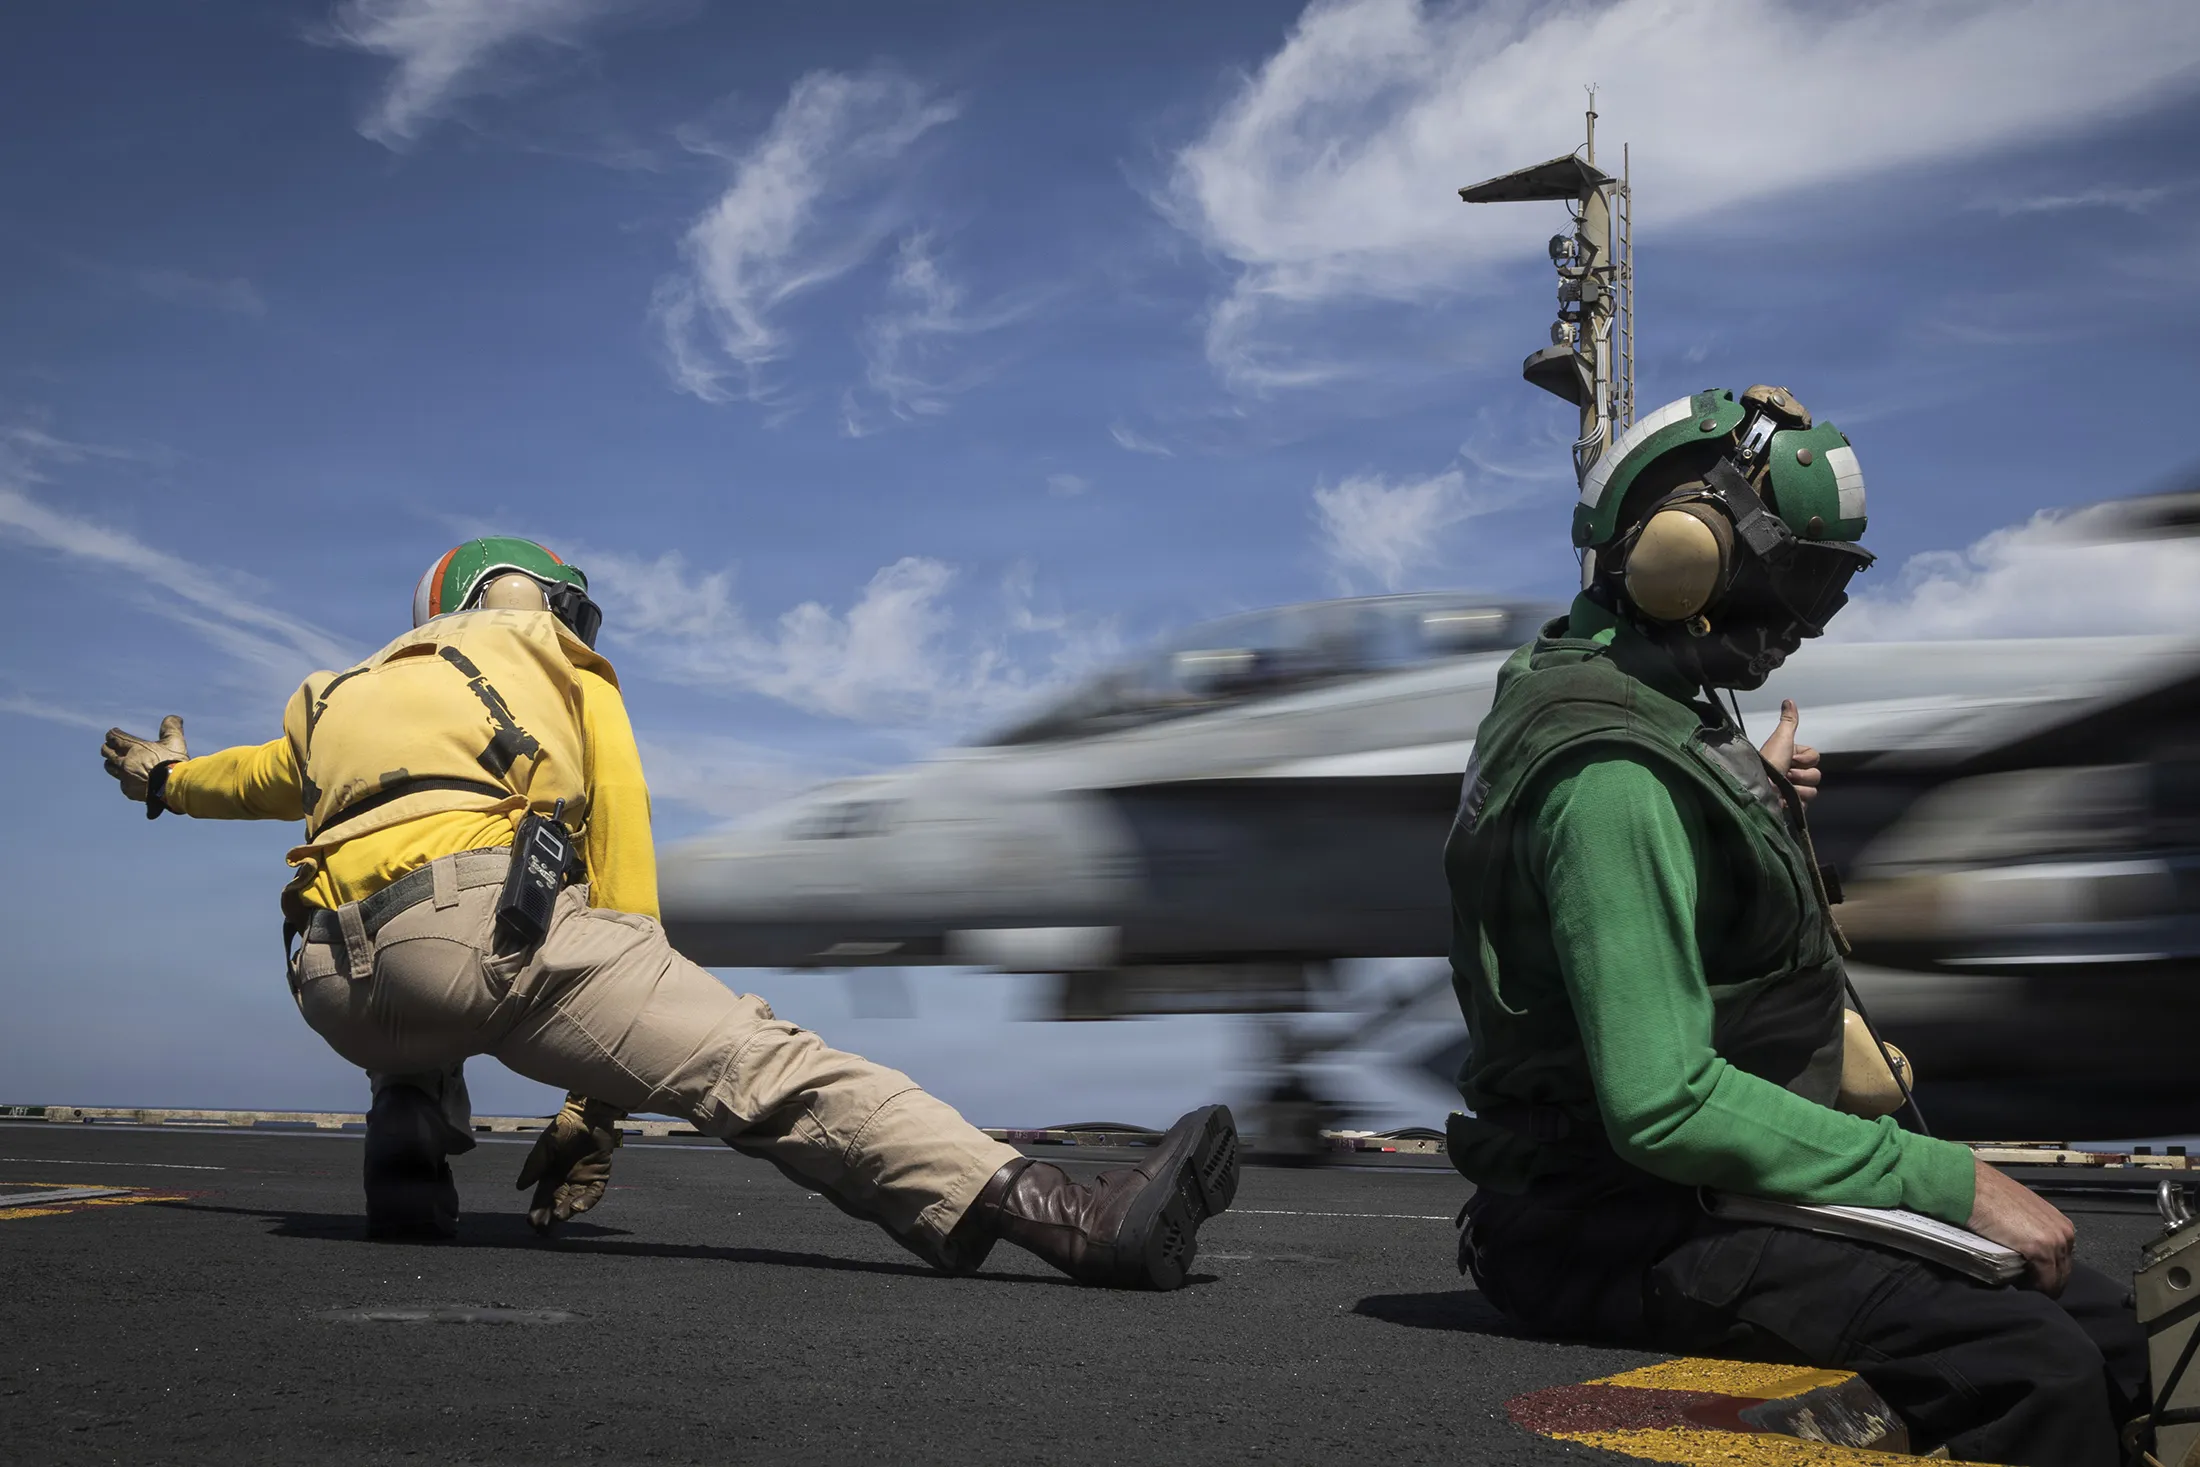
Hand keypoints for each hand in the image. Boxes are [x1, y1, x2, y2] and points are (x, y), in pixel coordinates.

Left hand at [100, 715, 187, 802]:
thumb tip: (173, 718)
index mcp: (135, 748)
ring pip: (110, 768)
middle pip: (107, 752)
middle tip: (109, 746)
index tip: (112, 733)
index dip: (112, 734)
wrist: (173, 787)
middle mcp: (126, 762)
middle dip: (107, 748)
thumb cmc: (173, 763)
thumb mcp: (175, 741)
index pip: (115, 738)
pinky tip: (129, 780)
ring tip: (113, 762)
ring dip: (111, 763)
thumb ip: (171, 728)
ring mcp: (126, 777)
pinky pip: (122, 783)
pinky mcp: (129, 791)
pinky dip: (124, 780)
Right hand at [516, 1093, 624, 1233]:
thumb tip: (520, 1187)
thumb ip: (534, 1166)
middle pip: (558, 1203)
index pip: (543, 1197)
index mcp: (551, 1175)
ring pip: (575, 1201)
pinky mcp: (600, 1175)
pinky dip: (587, 1201)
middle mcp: (567, 1180)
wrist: (587, 1114)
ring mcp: (584, 1179)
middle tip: (543, 1229)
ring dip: (568, 1210)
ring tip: (559, 1217)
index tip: (531, 1222)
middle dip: (550, 1216)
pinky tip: (577, 1207)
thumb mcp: (544, 1148)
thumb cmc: (563, 1128)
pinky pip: (594, 1193)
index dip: (538, 1210)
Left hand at [1759, 699, 1820, 804]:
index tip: (1791, 758)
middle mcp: (1792, 773)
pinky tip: (1784, 800)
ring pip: (1813, 791)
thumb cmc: (1769, 762)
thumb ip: (1789, 722)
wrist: (1758, 788)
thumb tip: (1789, 700)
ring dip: (1799, 789)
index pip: (1815, 757)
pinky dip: (1796, 802)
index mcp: (1791, 757)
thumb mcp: (1781, 738)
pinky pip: (1806, 804)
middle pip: (1816, 775)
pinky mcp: (1791, 806)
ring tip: (1783, 788)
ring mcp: (1792, 791)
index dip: (1806, 759)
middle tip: (1786, 774)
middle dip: (1802, 775)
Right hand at [1967, 1157, 2073, 1294]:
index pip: (2062, 1262)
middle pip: (2062, 1273)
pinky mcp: (2040, 1250)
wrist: (1972, 1188)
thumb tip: (2025, 1251)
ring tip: (2015, 1282)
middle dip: (2042, 1281)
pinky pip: (2044, 1283)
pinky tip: (2015, 1283)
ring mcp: (2055, 1242)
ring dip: (2036, 1285)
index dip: (2046, 1272)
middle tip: (2020, 1282)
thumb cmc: (1990, 1196)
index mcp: (2062, 1225)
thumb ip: (2030, 1231)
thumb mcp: (2020, 1213)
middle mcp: (2065, 1234)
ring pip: (2055, 1281)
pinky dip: (2031, 1288)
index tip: (2028, 1276)